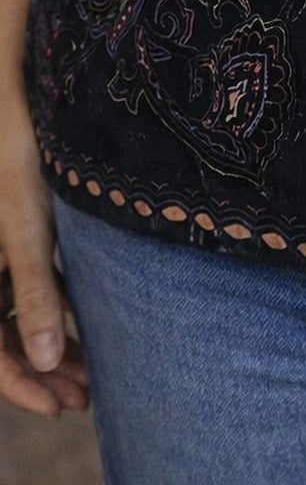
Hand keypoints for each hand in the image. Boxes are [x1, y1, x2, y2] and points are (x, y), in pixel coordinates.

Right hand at [0, 98, 88, 416]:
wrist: (20, 99)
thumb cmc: (15, 159)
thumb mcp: (27, 232)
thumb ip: (36, 296)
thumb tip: (49, 363)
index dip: (21, 386)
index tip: (59, 407)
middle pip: (7, 341)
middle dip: (45, 374)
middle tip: (86, 397)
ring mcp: (0, 255)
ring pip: (24, 318)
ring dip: (56, 346)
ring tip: (94, 374)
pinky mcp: (21, 237)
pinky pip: (37, 288)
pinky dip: (61, 310)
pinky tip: (95, 326)